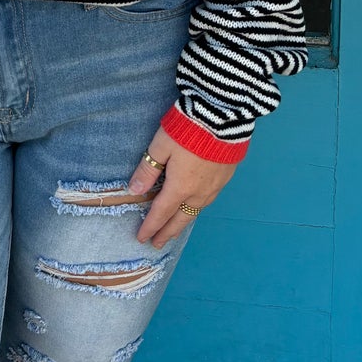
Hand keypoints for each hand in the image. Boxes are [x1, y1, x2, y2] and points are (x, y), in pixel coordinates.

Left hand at [126, 124, 237, 246]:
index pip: (161, 213)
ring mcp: (215, 186)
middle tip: (158, 243)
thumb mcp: (160, 146)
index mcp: (180, 187)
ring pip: (196, 211)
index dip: (151, 226)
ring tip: (175, 229)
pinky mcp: (226, 176)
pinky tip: (195, 207)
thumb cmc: (187, 129)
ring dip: (183, 222)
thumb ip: (148, 169)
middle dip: (167, 232)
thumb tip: (135, 190)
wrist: (224, 117)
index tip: (142, 238)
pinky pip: (209, 200)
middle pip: (180, 218)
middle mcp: (199, 192)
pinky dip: (197, 208)